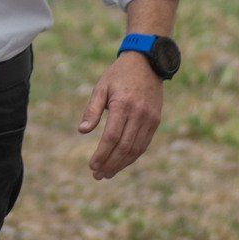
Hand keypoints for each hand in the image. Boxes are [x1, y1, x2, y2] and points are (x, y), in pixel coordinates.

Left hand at [78, 54, 162, 178]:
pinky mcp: (155, 121)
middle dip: (111, 164)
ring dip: (122, 164)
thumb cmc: (118, 75)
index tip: (92, 166)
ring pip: (136, 149)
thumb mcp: (101, 88)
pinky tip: (121, 162)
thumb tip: (82, 131)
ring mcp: (150, 119)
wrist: (146, 64)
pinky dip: (133, 156)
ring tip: (108, 174)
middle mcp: (139, 115)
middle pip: (125, 147)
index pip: (112, 137)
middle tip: (98, 176)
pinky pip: (144, 143)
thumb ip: (92, 110)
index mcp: (123, 106)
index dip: (102, 154)